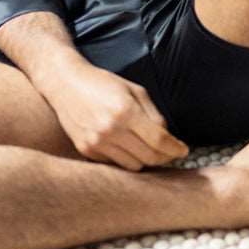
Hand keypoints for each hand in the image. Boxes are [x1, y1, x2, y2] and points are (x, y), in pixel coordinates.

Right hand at [41, 57, 189, 170]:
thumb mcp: (134, 90)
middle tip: (172, 153)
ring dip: (146, 160)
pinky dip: (126, 158)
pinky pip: (115, 164)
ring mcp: (97, 143)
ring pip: (133, 165)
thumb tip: (167, 137)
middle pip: (148, 157)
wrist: (65, 84)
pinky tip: (129, 147)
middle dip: (165, 157)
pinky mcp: (87, 151)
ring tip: (150, 150)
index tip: (183, 150)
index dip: (175, 148)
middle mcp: (110, 130)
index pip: (159, 140)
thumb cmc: (103, 83)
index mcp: (125, 111)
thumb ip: (153, 113)